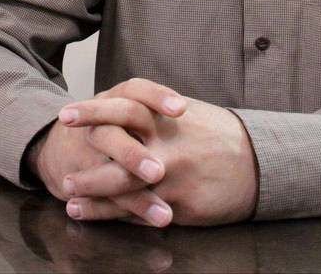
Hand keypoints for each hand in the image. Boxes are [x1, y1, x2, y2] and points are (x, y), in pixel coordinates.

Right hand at [27, 81, 188, 225]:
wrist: (58, 148)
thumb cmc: (109, 127)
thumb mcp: (123, 108)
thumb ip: (153, 112)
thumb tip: (199, 116)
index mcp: (115, 100)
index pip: (135, 91)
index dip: (156, 97)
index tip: (181, 109)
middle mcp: (100, 123)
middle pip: (113, 135)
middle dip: (133, 154)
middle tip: (158, 172)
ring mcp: (88, 155)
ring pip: (108, 176)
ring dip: (136, 197)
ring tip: (164, 216)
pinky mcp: (80, 183)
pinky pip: (100, 200)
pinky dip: (116, 215)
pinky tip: (140, 226)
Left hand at [61, 79, 258, 225]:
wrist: (259, 163)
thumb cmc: (218, 136)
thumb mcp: (187, 116)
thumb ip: (154, 114)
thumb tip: (122, 110)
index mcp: (166, 118)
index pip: (124, 107)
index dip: (92, 111)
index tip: (65, 114)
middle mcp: (166, 144)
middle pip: (117, 144)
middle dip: (86, 154)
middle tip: (61, 155)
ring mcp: (172, 175)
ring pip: (122, 183)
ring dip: (91, 190)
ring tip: (68, 192)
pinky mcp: (180, 204)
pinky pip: (139, 210)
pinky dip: (110, 213)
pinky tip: (90, 213)